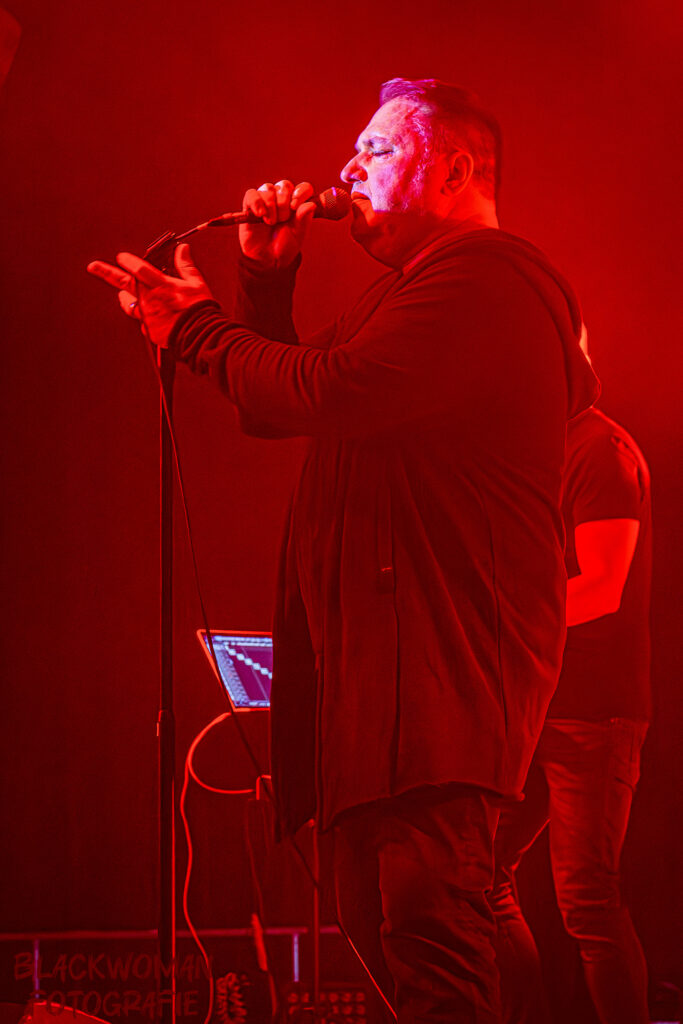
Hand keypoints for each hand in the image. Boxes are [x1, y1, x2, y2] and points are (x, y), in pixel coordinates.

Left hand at [87, 243, 213, 346]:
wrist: (201, 335)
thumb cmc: (200, 310)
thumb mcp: (196, 284)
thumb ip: (186, 266)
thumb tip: (182, 249)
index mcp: (162, 285)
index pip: (139, 269)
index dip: (128, 261)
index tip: (121, 257)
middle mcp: (150, 299)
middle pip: (124, 283)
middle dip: (107, 273)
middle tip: (93, 266)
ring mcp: (147, 315)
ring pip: (128, 304)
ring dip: (124, 299)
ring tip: (122, 296)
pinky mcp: (149, 330)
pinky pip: (142, 322)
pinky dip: (145, 318)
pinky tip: (152, 318)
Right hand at [239, 179, 315, 267]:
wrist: (266, 260)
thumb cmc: (284, 247)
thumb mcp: (298, 235)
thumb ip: (304, 220)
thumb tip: (311, 204)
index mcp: (297, 204)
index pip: (303, 188)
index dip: (300, 194)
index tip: (294, 207)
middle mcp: (282, 198)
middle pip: (285, 185)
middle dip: (284, 203)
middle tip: (281, 220)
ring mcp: (265, 200)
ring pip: (268, 188)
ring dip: (270, 206)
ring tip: (270, 222)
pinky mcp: (250, 204)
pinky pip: (252, 194)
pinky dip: (256, 202)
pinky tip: (260, 214)